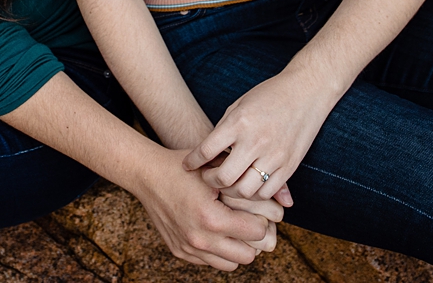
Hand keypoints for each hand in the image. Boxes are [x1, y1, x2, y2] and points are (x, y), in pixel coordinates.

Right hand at [132, 146, 283, 269]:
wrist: (147, 174)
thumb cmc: (184, 167)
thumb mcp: (218, 168)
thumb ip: (248, 182)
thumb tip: (284, 199)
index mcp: (212, 218)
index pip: (258, 232)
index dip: (263, 219)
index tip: (259, 210)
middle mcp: (200, 238)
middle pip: (249, 255)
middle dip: (254, 238)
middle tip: (250, 222)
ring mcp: (189, 248)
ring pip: (232, 263)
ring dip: (237, 248)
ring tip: (234, 228)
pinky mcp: (180, 252)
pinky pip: (211, 262)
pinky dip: (218, 251)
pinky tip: (216, 231)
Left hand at [183, 70, 338, 201]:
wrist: (306, 92)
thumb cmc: (269, 95)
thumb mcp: (240, 105)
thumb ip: (224, 130)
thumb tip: (208, 154)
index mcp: (239, 123)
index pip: (206, 150)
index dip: (192, 161)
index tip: (188, 165)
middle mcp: (256, 141)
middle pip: (224, 178)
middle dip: (210, 181)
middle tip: (207, 177)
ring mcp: (274, 156)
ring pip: (245, 191)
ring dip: (231, 191)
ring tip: (226, 183)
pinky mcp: (289, 166)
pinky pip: (266, 192)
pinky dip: (253, 194)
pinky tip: (247, 185)